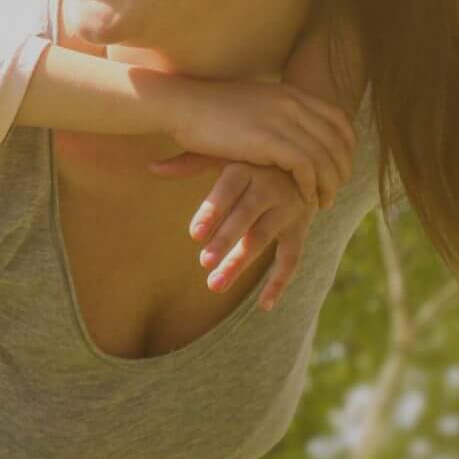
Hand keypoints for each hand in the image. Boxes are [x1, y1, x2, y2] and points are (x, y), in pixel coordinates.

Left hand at [151, 160, 318, 310]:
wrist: (306, 159)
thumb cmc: (252, 157)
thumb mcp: (225, 154)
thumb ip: (191, 163)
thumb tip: (152, 168)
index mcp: (247, 168)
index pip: (228, 189)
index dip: (212, 210)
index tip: (194, 234)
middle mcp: (270, 187)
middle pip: (246, 216)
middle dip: (225, 241)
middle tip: (204, 262)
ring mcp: (288, 209)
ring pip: (264, 239)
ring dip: (241, 262)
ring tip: (215, 284)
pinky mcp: (300, 227)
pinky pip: (292, 257)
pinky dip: (280, 281)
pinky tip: (264, 305)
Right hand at [162, 78, 353, 209]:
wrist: (182, 104)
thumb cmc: (209, 107)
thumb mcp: (253, 103)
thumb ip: (276, 112)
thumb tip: (287, 126)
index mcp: (292, 93)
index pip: (340, 119)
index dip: (348, 146)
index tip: (342, 166)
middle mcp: (293, 104)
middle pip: (338, 141)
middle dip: (342, 169)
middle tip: (336, 189)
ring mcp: (283, 120)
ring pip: (325, 157)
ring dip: (329, 183)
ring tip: (324, 200)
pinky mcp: (269, 140)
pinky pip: (306, 167)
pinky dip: (310, 185)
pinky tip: (305, 198)